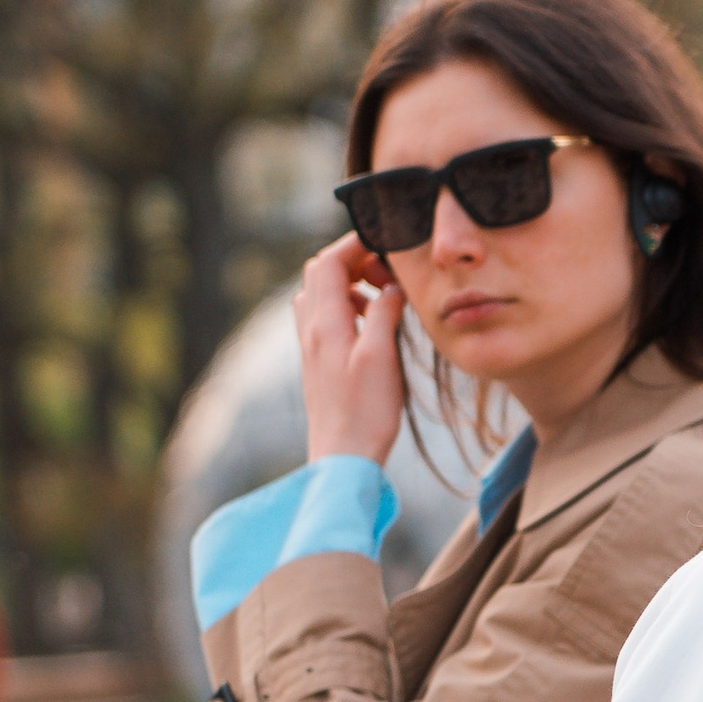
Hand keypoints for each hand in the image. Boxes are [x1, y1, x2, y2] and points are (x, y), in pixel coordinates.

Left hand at [295, 235, 407, 468]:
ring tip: (382, 300)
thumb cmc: (365, 412)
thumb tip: (391, 287)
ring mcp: (311, 346)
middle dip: (352, 262)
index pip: (328, 262)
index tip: (386, 244)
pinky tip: (372, 327)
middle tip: (387, 273)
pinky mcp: (318, 362)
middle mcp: (311, 329)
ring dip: (350, 286)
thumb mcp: (382, 357)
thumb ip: (385, 314)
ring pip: (320, 295)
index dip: (355, 245)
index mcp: (325, 323)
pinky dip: (347, 308)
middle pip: (320, 273)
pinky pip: (325, 318)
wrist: (343, 457)